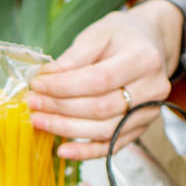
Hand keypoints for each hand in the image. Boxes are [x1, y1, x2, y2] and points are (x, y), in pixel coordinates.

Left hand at [24, 0, 183, 159]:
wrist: (151, 44)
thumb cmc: (122, 36)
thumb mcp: (99, 33)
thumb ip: (74, 57)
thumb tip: (46, 78)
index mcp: (143, 59)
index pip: (99, 80)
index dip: (64, 87)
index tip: (37, 85)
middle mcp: (153, 88)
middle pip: (101, 108)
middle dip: (61, 108)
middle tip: (32, 104)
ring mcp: (149, 112)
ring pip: (105, 130)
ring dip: (67, 129)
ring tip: (39, 121)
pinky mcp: (140, 128)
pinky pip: (112, 146)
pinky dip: (86, 152)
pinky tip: (62, 150)